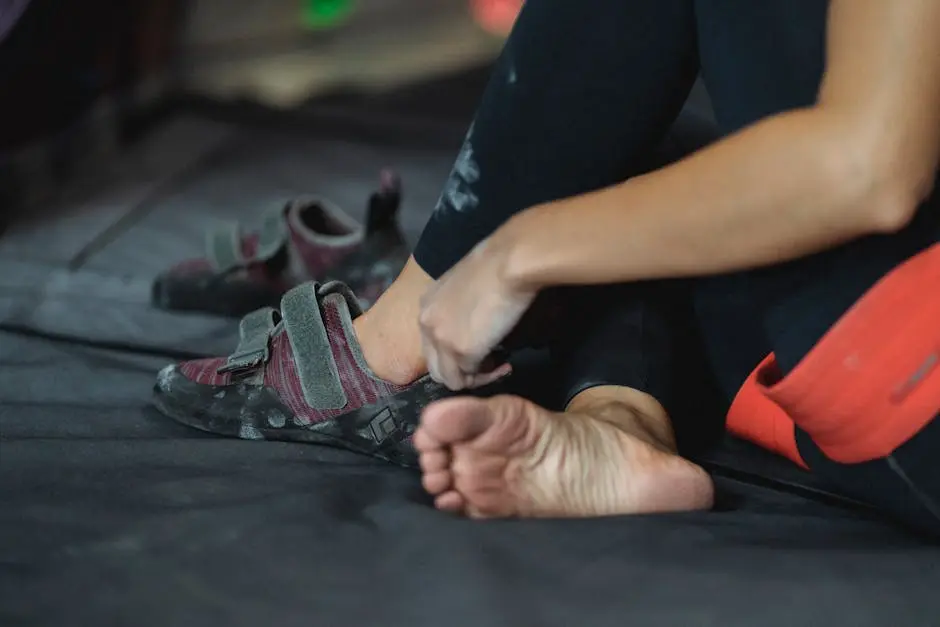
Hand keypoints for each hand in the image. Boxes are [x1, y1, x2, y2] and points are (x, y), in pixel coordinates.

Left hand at [418, 237, 536, 389]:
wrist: (509, 262)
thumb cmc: (496, 264)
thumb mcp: (464, 286)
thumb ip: (458, 309)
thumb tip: (472, 328)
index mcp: (426, 305)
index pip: (431, 344)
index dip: (455, 352)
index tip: (482, 347)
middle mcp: (426, 324)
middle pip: (435, 367)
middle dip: (462, 371)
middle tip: (490, 362)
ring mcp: (441, 340)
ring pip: (449, 379)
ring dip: (474, 378)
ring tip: (498, 365)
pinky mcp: (461, 352)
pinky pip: (469, 380)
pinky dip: (487, 378)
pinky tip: (504, 364)